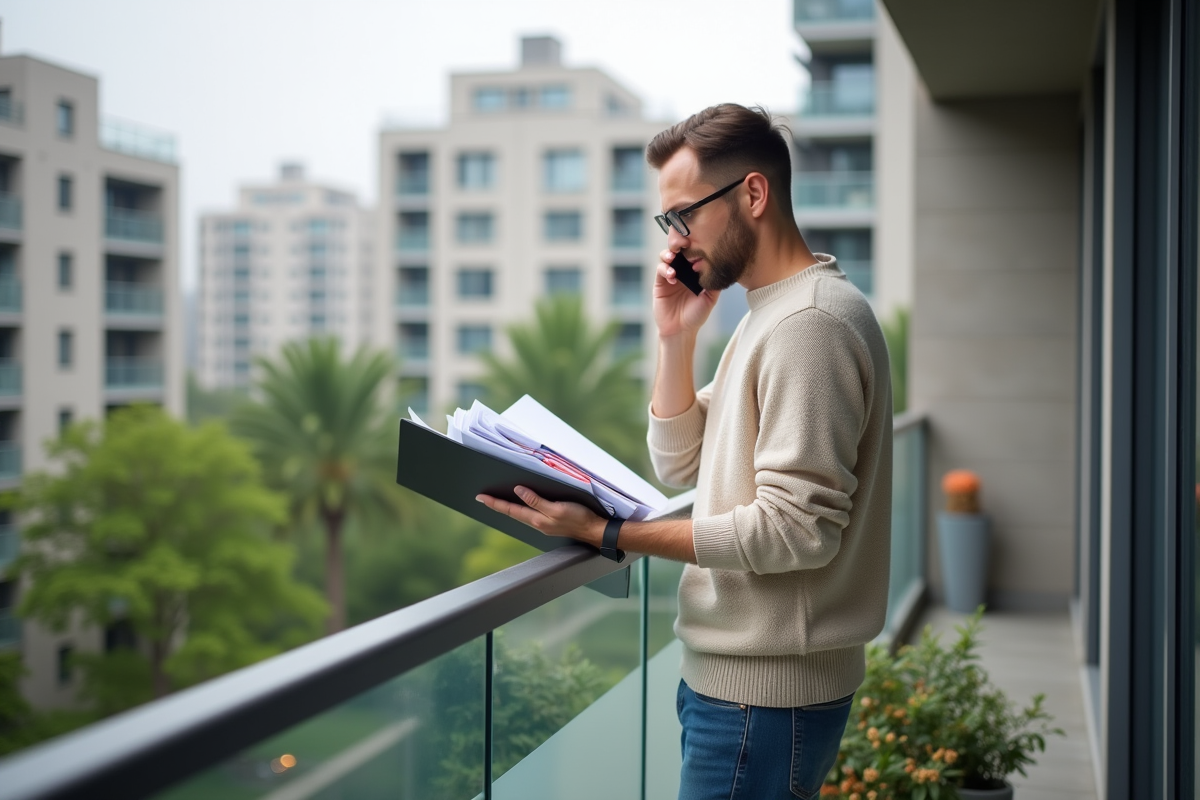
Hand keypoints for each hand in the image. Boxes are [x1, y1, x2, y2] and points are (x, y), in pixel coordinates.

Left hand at [476, 486, 604, 546]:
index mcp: (537, 520)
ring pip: (520, 515)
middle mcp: (537, 523)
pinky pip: (530, 515)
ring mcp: (544, 524)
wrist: (594, 530)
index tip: (481, 498)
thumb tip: (518, 491)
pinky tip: (520, 506)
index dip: (495, 503)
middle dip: (497, 505)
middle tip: (483, 498)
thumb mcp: (557, 507)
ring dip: (508, 508)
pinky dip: (520, 510)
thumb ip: (536, 501)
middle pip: (512, 513)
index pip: (511, 510)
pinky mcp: (551, 523)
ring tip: (497, 502)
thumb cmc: (579, 518)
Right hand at [654, 249, 718, 338]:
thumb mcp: (710, 299)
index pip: (692, 253)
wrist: (681, 330)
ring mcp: (670, 276)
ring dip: (668, 254)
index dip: (694, 245)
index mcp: (694, 273)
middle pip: (678, 251)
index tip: (698, 241)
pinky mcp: (660, 284)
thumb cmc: (696, 315)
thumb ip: (715, 283)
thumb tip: (721, 265)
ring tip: (673, 258)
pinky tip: (672, 277)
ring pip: (666, 257)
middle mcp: (682, 272)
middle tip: (683, 243)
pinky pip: (660, 270)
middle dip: (679, 244)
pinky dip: (665, 269)